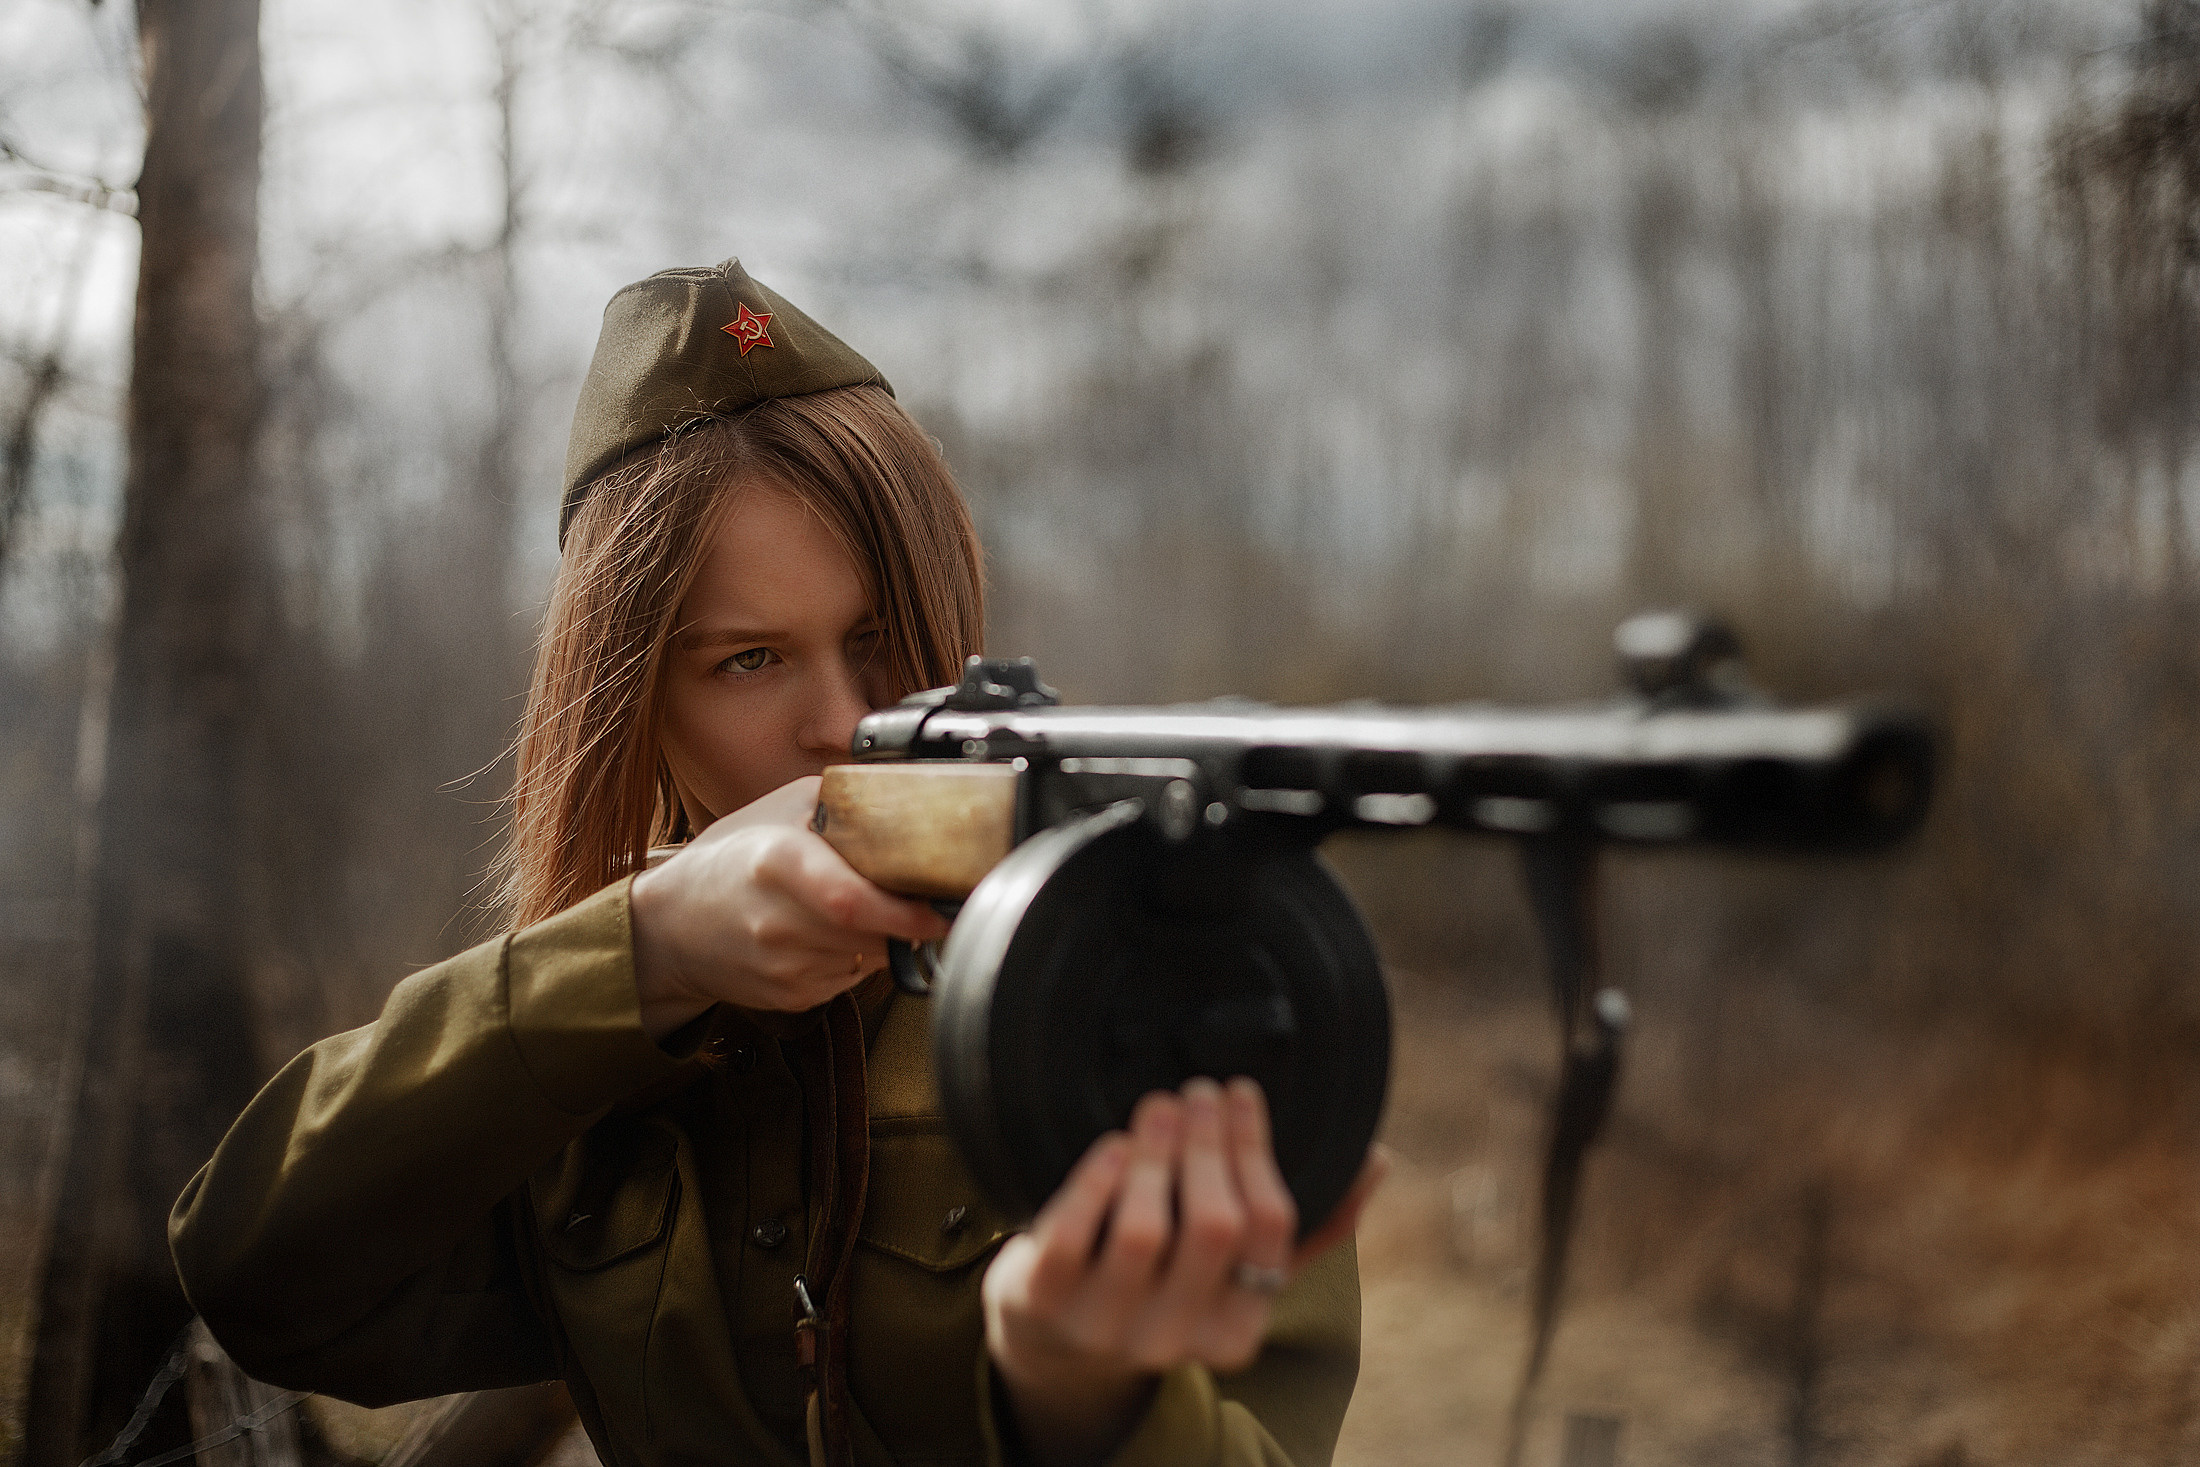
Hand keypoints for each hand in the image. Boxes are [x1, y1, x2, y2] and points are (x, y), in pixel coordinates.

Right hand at [628, 776, 949, 1039]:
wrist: (669, 926)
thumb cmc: (728, 860)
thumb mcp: (779, 809)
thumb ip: (842, 801)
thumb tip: (907, 798)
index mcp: (777, 865)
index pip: (852, 901)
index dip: (906, 913)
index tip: (942, 909)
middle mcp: (778, 923)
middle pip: (872, 934)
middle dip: (906, 921)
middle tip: (918, 899)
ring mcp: (784, 969)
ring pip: (869, 959)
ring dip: (882, 937)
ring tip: (856, 908)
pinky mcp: (790, 999)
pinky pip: (851, 979)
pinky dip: (857, 957)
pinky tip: (828, 934)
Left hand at [980, 1078, 1385, 1466]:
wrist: (1056, 1338)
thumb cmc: (1162, 1284)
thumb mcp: (1232, 1271)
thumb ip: (1307, 1225)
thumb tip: (1375, 1160)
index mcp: (1235, 1330)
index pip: (1268, 1228)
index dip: (1257, 1148)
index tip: (1240, 1091)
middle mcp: (1174, 1340)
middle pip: (1213, 1224)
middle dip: (1209, 1141)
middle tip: (1198, 1088)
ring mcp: (1103, 1327)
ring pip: (1146, 1229)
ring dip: (1158, 1152)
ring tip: (1158, 1106)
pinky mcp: (1042, 1304)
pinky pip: (1072, 1237)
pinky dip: (1094, 1182)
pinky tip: (1115, 1145)